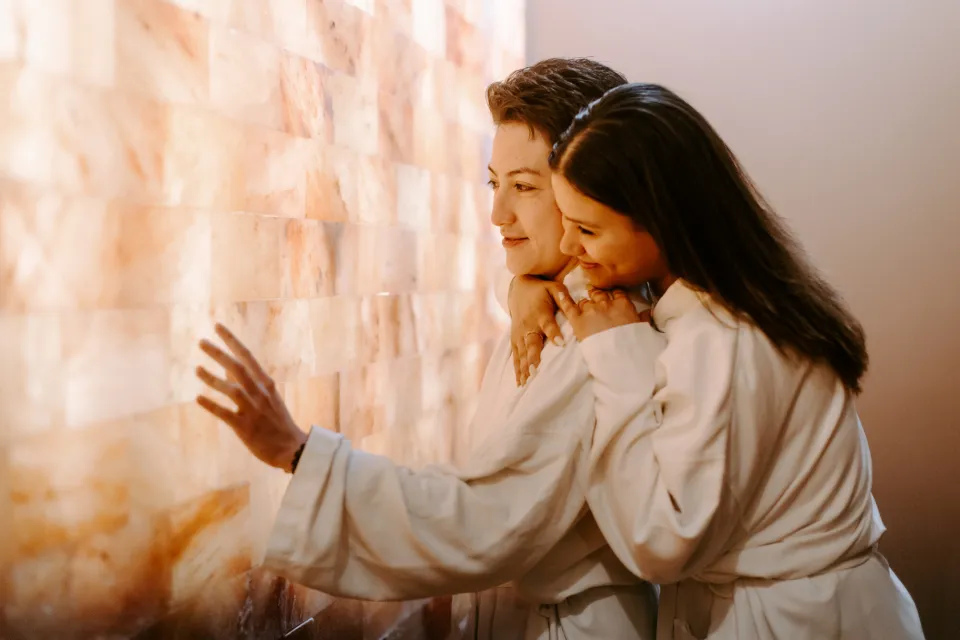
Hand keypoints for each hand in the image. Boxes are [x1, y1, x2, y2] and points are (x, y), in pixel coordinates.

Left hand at [195, 324, 307, 471]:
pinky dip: (211, 405)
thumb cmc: (278, 423)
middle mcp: (260, 393)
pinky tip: (198, 398)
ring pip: (231, 389)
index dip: (232, 341)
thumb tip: (226, 366)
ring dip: (212, 378)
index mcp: (266, 384)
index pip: (247, 356)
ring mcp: (253, 410)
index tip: (218, 326)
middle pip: (237, 368)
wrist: (293, 449)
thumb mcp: (268, 397)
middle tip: (201, 341)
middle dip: (219, 353)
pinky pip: (225, 413)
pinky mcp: (245, 427)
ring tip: (196, 369)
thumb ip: (247, 382)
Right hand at [508, 275, 568, 385]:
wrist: (519, 289)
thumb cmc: (542, 290)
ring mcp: (519, 334)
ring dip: (524, 368)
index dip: (554, 333)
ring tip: (527, 382)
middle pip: (531, 343)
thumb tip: (575, 306)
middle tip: (535, 371)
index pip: (548, 324)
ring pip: (522, 353)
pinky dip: (517, 370)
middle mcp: (528, 325)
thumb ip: (564, 298)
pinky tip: (520, 383)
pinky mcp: (514, 340)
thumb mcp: (554, 288)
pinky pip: (515, 356)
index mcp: (541, 313)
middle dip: (533, 357)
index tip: (560, 343)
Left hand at [553, 287, 650, 341]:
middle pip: (599, 293)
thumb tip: (647, 312)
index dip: (613, 293)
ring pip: (585, 300)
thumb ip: (643, 318)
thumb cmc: (634, 347)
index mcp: (623, 305)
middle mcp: (606, 304)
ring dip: (584, 303)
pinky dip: (564, 300)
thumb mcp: (643, 330)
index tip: (611, 295)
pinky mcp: (578, 321)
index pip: (617, 292)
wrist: (620, 359)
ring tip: (583, 305)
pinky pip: (569, 307)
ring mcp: (591, 311)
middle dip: (597, 294)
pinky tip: (560, 294)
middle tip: (594, 296)